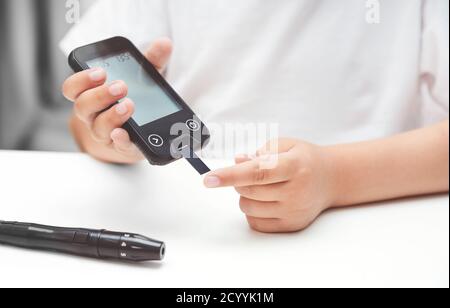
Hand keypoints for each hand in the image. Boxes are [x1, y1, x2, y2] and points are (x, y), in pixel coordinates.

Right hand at [62, 37, 172, 162]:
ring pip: (99, 127)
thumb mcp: (143, 78)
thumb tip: (164, 43)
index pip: (72, 88)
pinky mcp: (122, 147)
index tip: (100, 72)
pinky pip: (118, 146)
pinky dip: (120, 140)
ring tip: (129, 105)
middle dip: (100, 95)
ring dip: (112, 115)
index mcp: (91, 95)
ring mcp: (106, 133)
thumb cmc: (137, 99)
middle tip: (120, 86)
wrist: (142, 132)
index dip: (81, 80)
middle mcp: (93, 116)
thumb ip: (151, 61)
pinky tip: (124, 133)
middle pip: (83, 106)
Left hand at [203, 139, 335, 232]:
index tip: (208, 179)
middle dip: (240, 180)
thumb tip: (237, 161)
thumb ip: (260, 152)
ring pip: (247, 207)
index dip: (230, 175)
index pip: (257, 173)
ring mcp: (294, 211)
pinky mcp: (291, 225)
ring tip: (263, 186)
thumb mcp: (285, 144)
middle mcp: (296, 191)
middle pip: (248, 190)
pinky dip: (252, 210)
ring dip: (246, 195)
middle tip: (254, 172)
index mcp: (295, 166)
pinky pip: (255, 222)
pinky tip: (265, 199)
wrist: (331, 179)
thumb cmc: (305, 159)